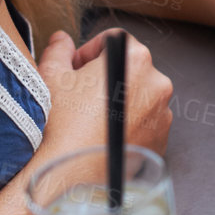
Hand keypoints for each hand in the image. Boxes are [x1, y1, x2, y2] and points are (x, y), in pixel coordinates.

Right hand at [36, 29, 173, 155]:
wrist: (72, 174)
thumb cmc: (61, 121)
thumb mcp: (52, 76)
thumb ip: (59, 50)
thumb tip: (62, 39)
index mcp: (135, 58)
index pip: (114, 40)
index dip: (90, 50)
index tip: (75, 68)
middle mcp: (157, 83)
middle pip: (130, 68)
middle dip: (106, 76)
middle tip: (81, 93)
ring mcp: (163, 114)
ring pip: (139, 96)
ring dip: (119, 100)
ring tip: (91, 118)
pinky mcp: (162, 140)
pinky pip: (145, 123)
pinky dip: (129, 124)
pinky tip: (103, 136)